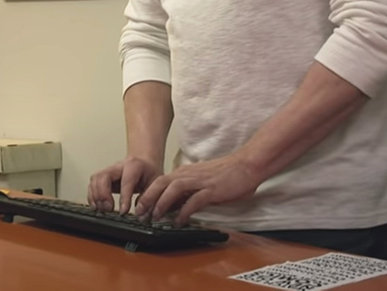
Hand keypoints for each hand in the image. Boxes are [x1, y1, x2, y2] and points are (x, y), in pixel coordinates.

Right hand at [87, 156, 160, 213]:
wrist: (143, 162)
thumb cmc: (148, 172)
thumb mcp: (156, 183)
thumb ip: (149, 197)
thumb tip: (141, 212)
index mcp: (134, 166)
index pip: (126, 181)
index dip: (124, 197)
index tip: (123, 211)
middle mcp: (118, 166)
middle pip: (104, 176)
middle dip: (104, 194)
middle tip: (109, 209)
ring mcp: (109, 170)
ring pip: (96, 179)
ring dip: (96, 196)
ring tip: (102, 209)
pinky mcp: (103, 176)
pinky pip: (92, 184)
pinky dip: (92, 196)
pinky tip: (96, 206)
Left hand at [135, 153, 262, 226]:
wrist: (247, 165)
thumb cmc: (226, 174)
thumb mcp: (200, 181)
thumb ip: (186, 192)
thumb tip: (173, 206)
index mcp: (185, 172)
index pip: (160, 182)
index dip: (147, 194)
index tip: (140, 207)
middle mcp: (188, 174)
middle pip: (161, 183)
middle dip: (147, 198)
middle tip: (139, 213)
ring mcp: (199, 181)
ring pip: (173, 189)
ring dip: (161, 203)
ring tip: (154, 217)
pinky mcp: (211, 190)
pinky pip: (194, 201)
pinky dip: (184, 211)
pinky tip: (179, 221)